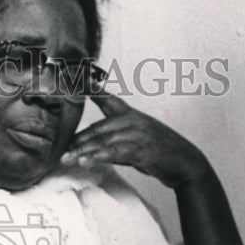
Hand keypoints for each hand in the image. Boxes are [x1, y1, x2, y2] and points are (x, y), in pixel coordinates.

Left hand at [69, 92, 209, 188]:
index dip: (90, 90)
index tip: (74, 81)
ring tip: (66, 159)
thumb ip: (113, 142)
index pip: (107, 99)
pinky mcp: (142, 149)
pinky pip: (115, 152)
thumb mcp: (134, 143)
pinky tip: (85, 161)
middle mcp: (133, 121)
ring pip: (104, 141)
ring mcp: (138, 134)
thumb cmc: (158, 153)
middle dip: (77, 140)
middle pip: (98, 128)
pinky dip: (98, 156)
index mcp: (131, 115)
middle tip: (59, 149)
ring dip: (83, 151)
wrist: (185, 163)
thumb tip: (90, 148)